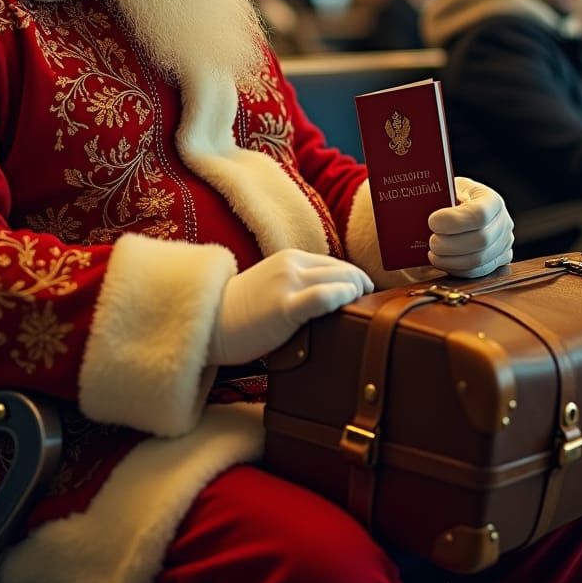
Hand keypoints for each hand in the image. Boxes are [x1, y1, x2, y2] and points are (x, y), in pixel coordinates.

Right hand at [207, 249, 373, 365]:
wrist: (208, 324)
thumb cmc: (241, 314)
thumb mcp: (273, 287)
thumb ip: (300, 286)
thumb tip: (333, 301)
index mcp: (291, 258)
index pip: (336, 264)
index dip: (355, 280)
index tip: (365, 298)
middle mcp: (292, 264)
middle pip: (344, 270)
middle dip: (363, 287)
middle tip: (372, 308)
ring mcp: (288, 283)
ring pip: (341, 279)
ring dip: (359, 293)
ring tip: (366, 312)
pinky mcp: (284, 306)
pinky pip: (323, 297)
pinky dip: (342, 297)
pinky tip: (351, 305)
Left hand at [428, 176, 513, 278]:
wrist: (460, 207)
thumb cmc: (450, 197)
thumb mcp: (446, 188)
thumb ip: (439, 195)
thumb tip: (420, 205)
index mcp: (491, 200)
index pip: (479, 214)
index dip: (454, 221)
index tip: (432, 222)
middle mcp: (503, 222)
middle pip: (481, 240)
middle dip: (449, 244)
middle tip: (430, 241)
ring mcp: (503, 244)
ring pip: (479, 260)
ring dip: (450, 259)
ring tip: (432, 252)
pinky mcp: (497, 262)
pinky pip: (477, 272)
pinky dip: (455, 269)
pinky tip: (440, 261)